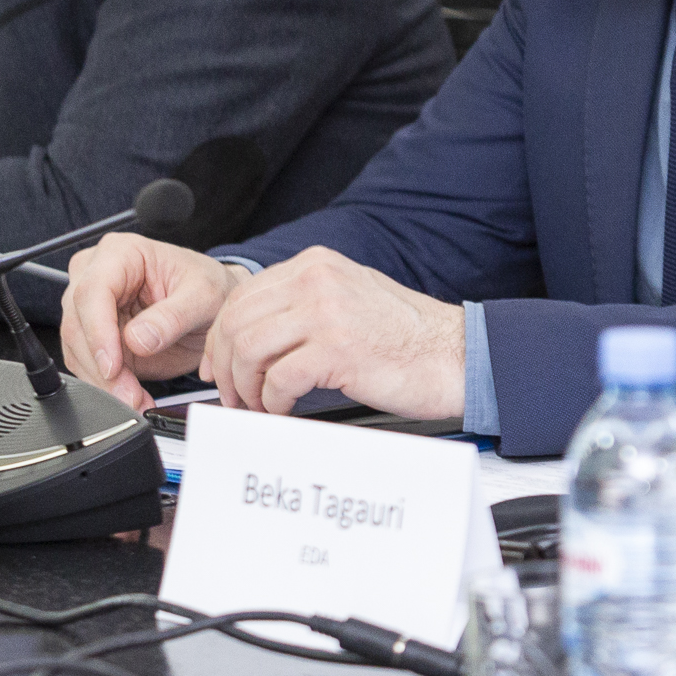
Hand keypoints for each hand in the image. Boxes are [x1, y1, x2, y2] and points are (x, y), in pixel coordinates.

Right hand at [58, 234, 239, 409]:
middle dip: (101, 367)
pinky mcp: (94, 335)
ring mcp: (91, 306)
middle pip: (77, 324)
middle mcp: (97, 275)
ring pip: (77, 349)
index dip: (98, 332)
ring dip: (103, 382)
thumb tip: (137, 340)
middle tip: (129, 395)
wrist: (213, 303)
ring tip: (135, 399)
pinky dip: (106, 386)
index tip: (113, 365)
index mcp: (121, 252)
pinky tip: (131, 396)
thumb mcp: (205, 296)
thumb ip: (172, 317)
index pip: (93, 291)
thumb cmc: (207, 287)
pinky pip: (87, 364)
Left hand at [202, 246, 466, 420]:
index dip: (220, 339)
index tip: (219, 367)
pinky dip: (272, 402)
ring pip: (249, 349)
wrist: (456, 354)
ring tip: (257, 407)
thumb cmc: (408, 337)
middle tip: (233, 396)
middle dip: (225, 368)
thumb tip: (251, 338)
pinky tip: (283, 410)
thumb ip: (303, 305)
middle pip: (236, 322)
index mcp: (316, 265)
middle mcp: (317, 280)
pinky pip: (279, 379)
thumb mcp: (349, 298)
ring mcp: (328, 312)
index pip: (241, 297)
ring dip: (245, 388)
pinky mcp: (339, 349)